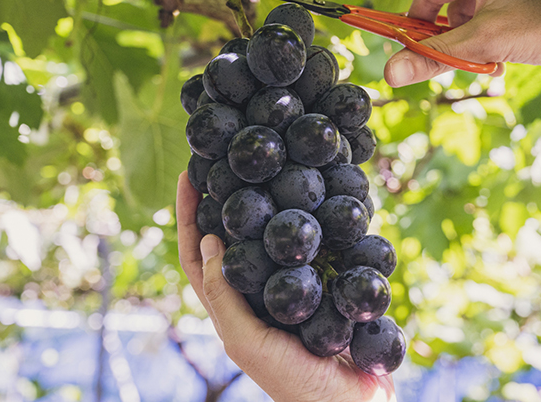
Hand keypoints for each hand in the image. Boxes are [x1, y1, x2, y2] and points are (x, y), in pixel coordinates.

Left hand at [176, 171, 395, 401]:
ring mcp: (290, 289)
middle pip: (232, 238)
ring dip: (267, 205)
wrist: (352, 401)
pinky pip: (312, 248)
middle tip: (227, 162)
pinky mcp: (323, 286)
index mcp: (231, 307)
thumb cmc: (293, 380)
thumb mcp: (246, 340)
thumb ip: (224, 296)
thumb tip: (209, 240)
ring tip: (268, 170)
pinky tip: (315, 200)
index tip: (191, 177)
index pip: (198, 255)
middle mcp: (257, 293)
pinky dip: (308, 223)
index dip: (188, 217)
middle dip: (224, 201)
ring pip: (271, 238)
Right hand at [384, 0, 540, 85]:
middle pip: (452, 1)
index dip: (417, 26)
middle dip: (456, 37)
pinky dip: (495, 31)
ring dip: (476, 38)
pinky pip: (496, 5)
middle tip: (466, 60)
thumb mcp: (483, 45)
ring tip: (492, 58)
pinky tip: (507, 49)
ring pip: (475, 7)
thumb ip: (433, 57)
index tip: (412, 50)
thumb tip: (392, 71)